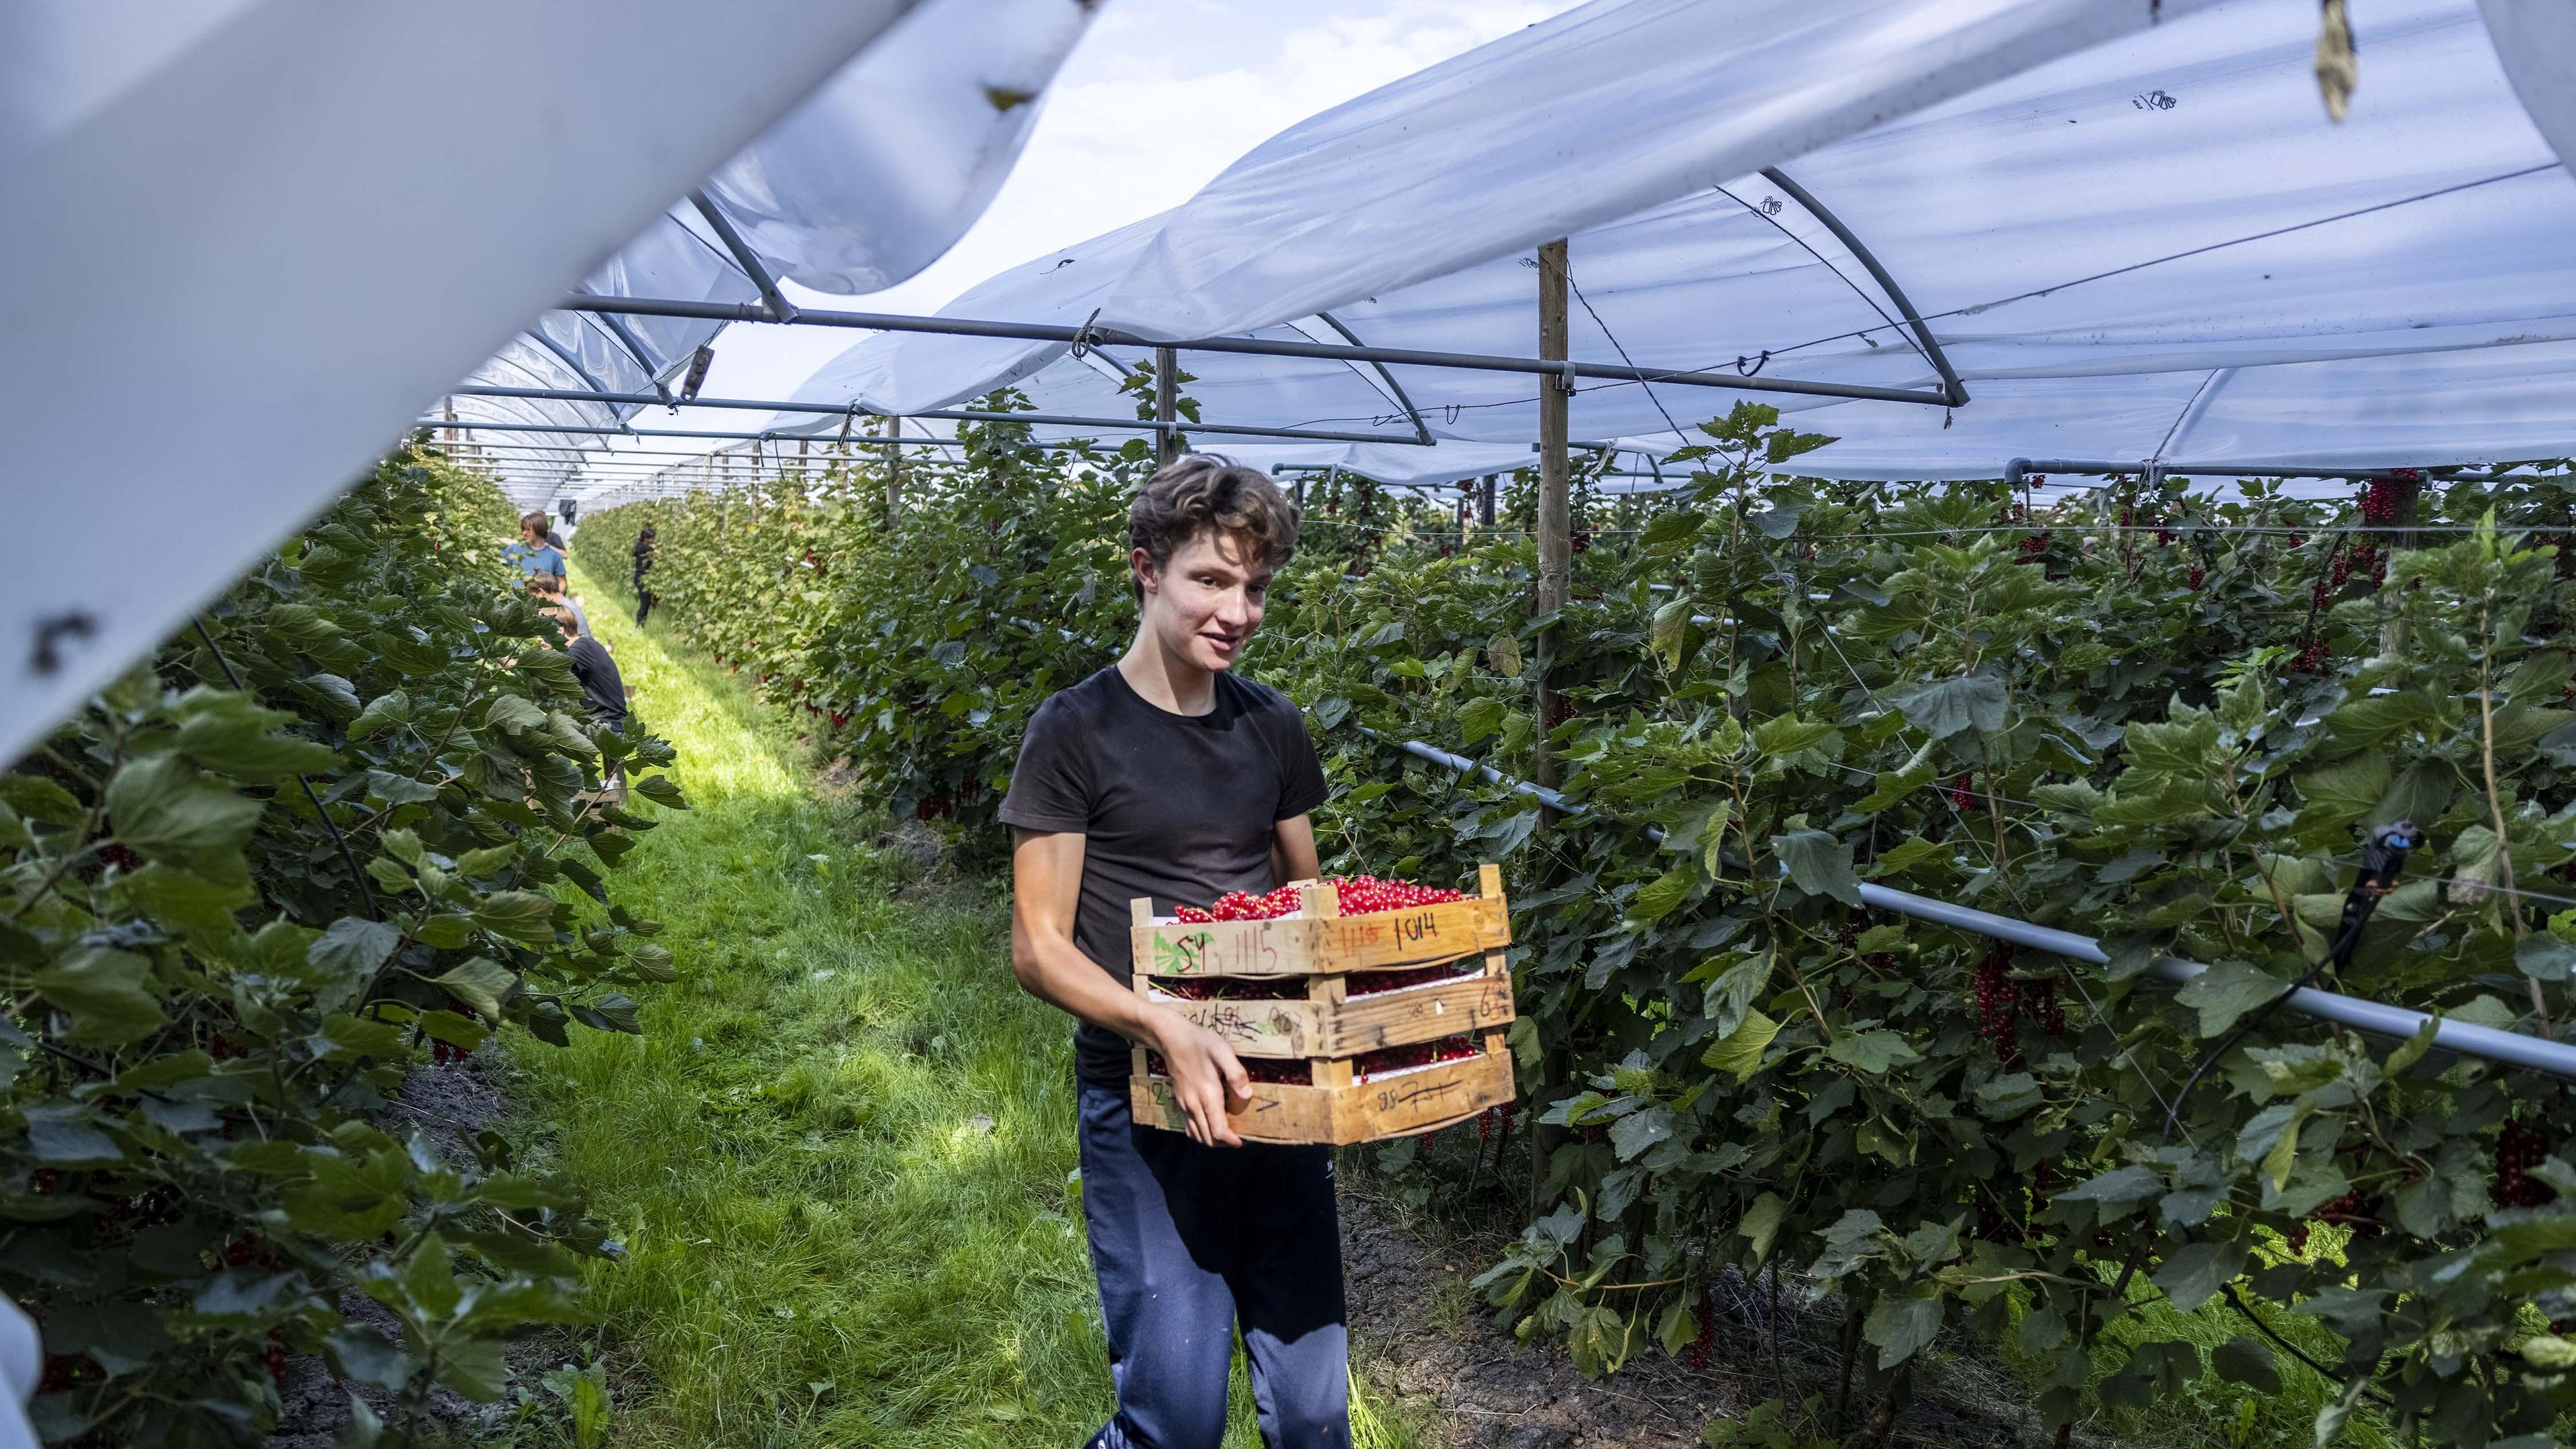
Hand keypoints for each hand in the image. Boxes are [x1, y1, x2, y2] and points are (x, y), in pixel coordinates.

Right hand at [1150, 1012, 1250, 1146]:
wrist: (1171, 1038)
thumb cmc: (1200, 1043)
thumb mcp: (1222, 1051)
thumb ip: (1236, 1074)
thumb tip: (1247, 1096)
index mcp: (1207, 1095)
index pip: (1218, 1131)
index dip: (1232, 1141)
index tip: (1244, 1140)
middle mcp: (1194, 1105)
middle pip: (1208, 1138)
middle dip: (1225, 1143)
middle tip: (1240, 1137)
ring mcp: (1185, 1105)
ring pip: (1198, 1135)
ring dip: (1213, 1140)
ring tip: (1228, 1134)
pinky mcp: (1180, 1102)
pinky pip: (1189, 1127)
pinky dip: (1201, 1133)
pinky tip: (1211, 1125)